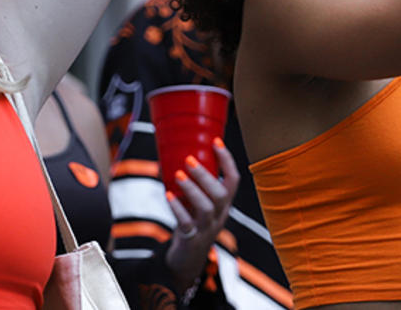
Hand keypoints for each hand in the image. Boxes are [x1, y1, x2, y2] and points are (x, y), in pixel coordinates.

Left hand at [164, 138, 240, 292]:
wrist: (188, 259)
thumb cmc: (192, 222)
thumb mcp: (198, 203)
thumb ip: (192, 183)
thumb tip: (170, 152)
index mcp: (223, 204)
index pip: (233, 181)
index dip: (227, 161)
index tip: (215, 141)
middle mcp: (219, 215)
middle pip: (220, 194)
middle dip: (206, 175)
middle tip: (189, 158)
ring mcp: (206, 228)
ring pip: (206, 208)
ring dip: (192, 189)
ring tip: (178, 174)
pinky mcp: (191, 238)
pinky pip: (186, 223)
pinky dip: (177, 207)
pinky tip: (167, 194)